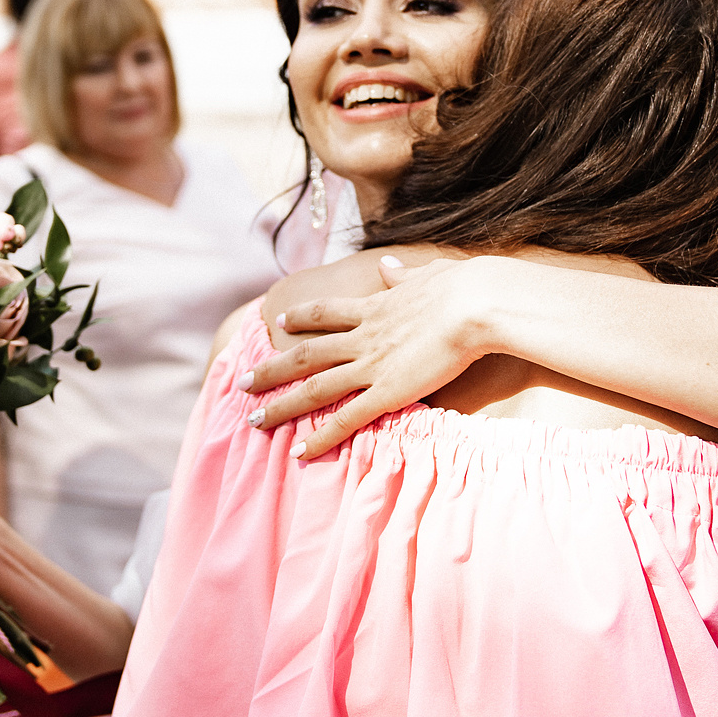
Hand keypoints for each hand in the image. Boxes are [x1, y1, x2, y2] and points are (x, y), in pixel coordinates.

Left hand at [243, 255, 505, 459]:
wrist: (475, 303)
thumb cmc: (464, 287)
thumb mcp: (428, 274)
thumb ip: (404, 274)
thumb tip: (387, 264)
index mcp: (375, 307)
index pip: (329, 312)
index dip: (304, 316)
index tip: (282, 320)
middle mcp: (363, 336)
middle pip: (306, 354)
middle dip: (272, 369)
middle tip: (243, 381)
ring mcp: (371, 365)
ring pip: (313, 389)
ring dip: (281, 406)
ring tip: (253, 420)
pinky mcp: (386, 392)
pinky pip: (345, 419)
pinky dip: (319, 437)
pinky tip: (299, 452)